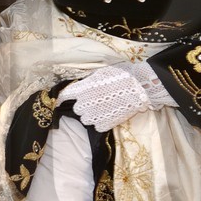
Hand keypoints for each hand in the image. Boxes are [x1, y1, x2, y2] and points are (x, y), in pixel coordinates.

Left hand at [59, 62, 173, 132]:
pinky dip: (101, 122)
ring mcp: (95, 115)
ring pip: (85, 118)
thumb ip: (88, 82)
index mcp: (84, 88)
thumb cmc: (121, 76)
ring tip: (103, 109)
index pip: (66, 95)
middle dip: (84, 105)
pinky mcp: (104, 124)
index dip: (62, 98)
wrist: (139, 88)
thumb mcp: (102, 74)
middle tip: (96, 101)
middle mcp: (86, 103)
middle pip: (77, 108)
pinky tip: (109, 115)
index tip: (60, 100)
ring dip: (91, 115)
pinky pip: (96, 126)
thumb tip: (81, 86)